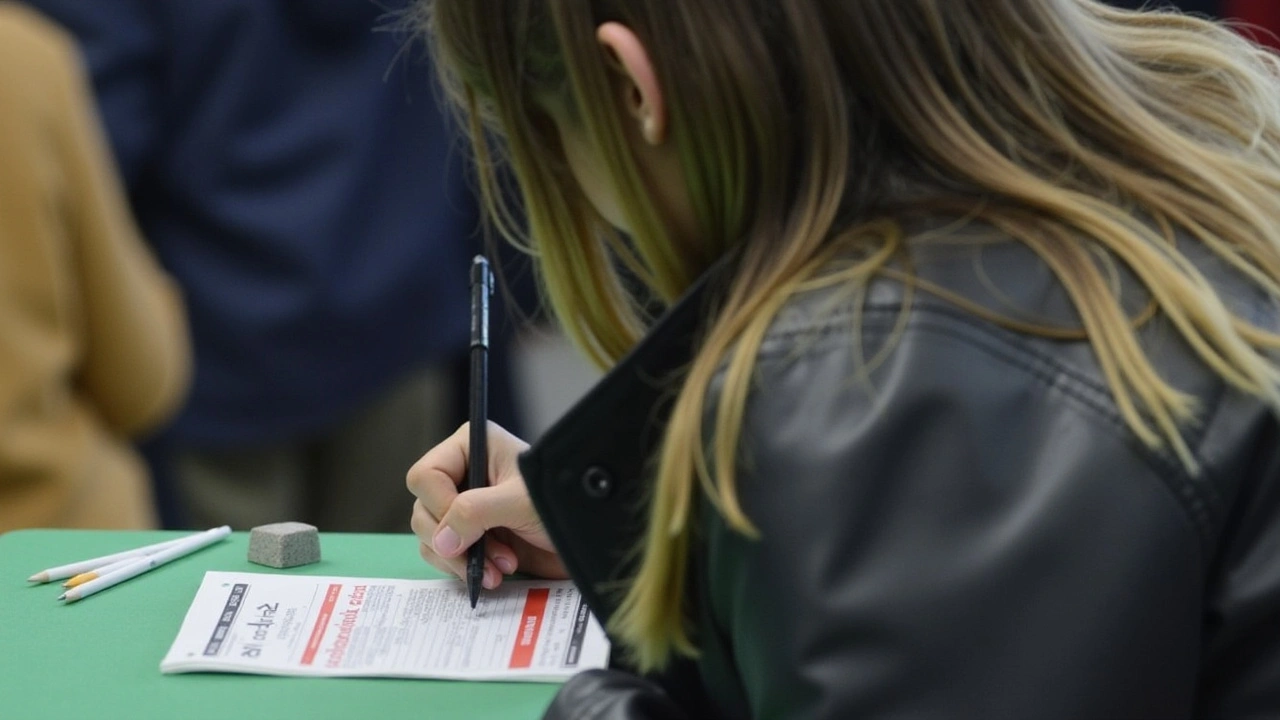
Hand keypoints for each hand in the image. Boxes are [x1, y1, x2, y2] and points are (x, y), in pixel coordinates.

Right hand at [408, 421, 567, 589]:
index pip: (425, 476)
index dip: (439, 506)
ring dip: (461, 559)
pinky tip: (496, 574)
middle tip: (485, 553)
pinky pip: (445, 556)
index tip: (465, 527)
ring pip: (430, 537)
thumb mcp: (520, 503)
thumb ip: (476, 513)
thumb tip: (440, 540)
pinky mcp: (472, 537)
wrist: (589, 538)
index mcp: (471, 447)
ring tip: (500, 567)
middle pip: (423, 509)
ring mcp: (465, 508)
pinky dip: (465, 569)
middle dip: (453, 540)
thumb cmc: (562, 505)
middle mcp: (463, 474)